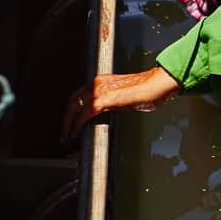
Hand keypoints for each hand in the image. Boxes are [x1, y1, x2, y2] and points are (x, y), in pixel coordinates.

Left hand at [61, 65, 179, 143]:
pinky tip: (74, 135)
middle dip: (65, 118)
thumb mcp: (125, 96)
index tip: (69, 124)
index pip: (79, 95)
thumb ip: (115, 102)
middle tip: (64, 134)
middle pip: (72, 100)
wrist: (157, 84)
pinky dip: (75, 125)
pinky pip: (83, 114)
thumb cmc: (148, 90)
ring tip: (66, 138)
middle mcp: (97, 82)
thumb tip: (111, 112)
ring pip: (74, 106)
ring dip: (67, 123)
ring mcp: (99, 89)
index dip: (72, 110)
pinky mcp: (103, 99)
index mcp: (102, 81)